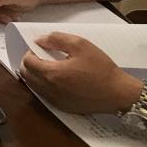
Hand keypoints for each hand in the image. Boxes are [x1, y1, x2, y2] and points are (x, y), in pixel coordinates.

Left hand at [20, 33, 142, 114]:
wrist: (120, 94)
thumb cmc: (101, 68)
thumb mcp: (80, 45)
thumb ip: (56, 39)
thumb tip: (39, 40)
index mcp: (52, 74)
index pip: (27, 63)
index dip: (30, 52)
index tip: (42, 48)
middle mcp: (50, 90)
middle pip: (26, 75)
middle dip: (30, 63)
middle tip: (43, 56)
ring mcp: (56, 101)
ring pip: (34, 87)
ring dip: (35, 75)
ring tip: (51, 66)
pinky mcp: (63, 107)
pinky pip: (45, 95)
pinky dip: (44, 85)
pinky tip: (59, 79)